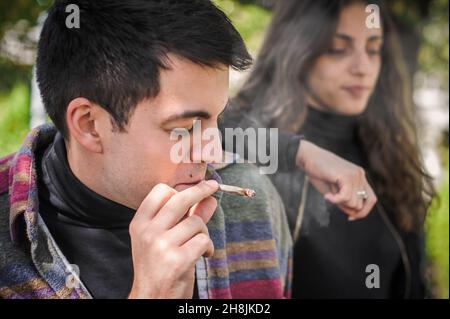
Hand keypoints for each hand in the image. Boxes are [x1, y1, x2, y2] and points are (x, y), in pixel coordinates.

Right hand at [127, 180, 218, 298]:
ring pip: (196, 222)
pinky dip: (209, 248)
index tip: (194, 187)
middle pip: (180, 199)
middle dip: (201, 190)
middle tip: (213, 186)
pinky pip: (204, 240)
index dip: (179, 189)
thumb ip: (185, 216)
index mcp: (140, 224)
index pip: (160, 192)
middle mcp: (148, 232)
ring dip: (204, 233)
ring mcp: (162, 245)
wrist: (151, 298)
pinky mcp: (177, 260)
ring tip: (199, 245)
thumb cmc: (159, 267)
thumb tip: (207, 197)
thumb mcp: (163, 239)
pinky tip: (203, 255)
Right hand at [296, 140, 376, 220]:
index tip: (350, 217)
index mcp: (360, 178)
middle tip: (333, 200)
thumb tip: (353, 215)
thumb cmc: (319, 174)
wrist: (308, 157)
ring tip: (329, 193)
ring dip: (339, 202)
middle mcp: (360, 175)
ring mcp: (355, 175)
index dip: (363, 212)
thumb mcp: (333, 191)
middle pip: (361, 204)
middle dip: (346, 207)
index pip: (371, 199)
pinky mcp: (347, 176)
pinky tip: (327, 196)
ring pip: (353, 203)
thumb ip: (345, 202)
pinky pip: (345, 197)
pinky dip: (335, 200)